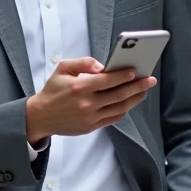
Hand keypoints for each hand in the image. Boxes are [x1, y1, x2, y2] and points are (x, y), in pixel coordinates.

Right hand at [25, 57, 156, 144]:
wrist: (41, 116)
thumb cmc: (52, 90)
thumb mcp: (62, 69)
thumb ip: (83, 63)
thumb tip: (102, 66)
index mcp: (79, 87)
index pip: (107, 81)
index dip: (123, 76)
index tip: (135, 71)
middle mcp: (86, 104)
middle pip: (118, 95)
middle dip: (137, 87)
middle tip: (149, 80)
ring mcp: (90, 117)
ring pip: (119, 108)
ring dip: (134, 99)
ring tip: (143, 91)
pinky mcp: (91, 127)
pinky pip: (113, 119)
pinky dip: (123, 110)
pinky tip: (129, 102)